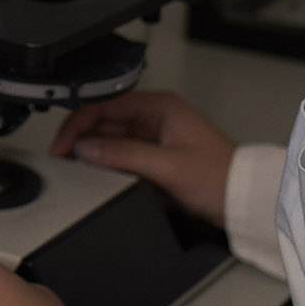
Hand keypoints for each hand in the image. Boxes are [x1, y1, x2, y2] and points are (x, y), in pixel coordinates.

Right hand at [50, 90, 235, 225]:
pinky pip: (122, 153)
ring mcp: (155, 135)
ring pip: (110, 138)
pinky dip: (106, 161)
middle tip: (61, 159)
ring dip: (91, 151)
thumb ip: (122, 154)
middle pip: (104, 121)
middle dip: (80, 138)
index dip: (77, 125)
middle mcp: (155, 116)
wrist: (243, 198)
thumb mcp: (166, 166)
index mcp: (158, 107)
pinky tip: (96, 172)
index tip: (62, 146)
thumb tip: (86, 149)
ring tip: (73, 166)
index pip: (104, 107)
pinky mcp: (156, 155)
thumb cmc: (219, 177)